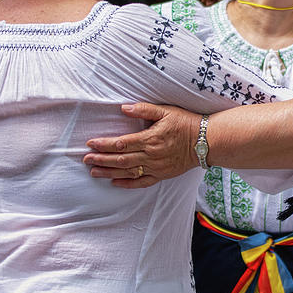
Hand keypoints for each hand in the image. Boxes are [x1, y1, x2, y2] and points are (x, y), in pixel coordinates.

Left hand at [84, 103, 200, 188]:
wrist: (206, 141)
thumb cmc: (186, 123)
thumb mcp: (166, 111)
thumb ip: (143, 109)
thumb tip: (123, 108)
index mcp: (150, 139)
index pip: (121, 143)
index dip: (103, 144)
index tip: (90, 143)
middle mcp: (151, 155)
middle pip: (120, 160)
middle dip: (101, 159)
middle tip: (85, 159)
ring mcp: (156, 167)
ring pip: (128, 172)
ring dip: (109, 173)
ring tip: (94, 172)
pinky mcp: (162, 175)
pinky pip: (142, 182)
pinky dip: (127, 184)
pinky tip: (115, 183)